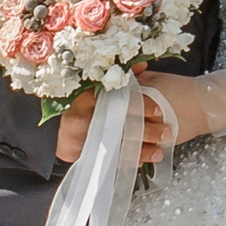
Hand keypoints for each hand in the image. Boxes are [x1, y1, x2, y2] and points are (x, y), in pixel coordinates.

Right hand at [54, 80, 180, 166]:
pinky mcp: (82, 156)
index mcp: (84, 98)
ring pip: (116, 146)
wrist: (58, 128)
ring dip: (142, 149)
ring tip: (160, 150)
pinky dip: (129, 160)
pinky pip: (110, 161)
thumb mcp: (99, 87)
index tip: (159, 110)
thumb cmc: (83, 104)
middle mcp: (80, 119)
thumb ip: (121, 78)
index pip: (116, 100)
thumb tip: (142, 64)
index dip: (140, 105)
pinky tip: (144, 158)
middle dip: (146, 131)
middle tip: (167, 132)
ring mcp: (81, 140)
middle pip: (118, 126)